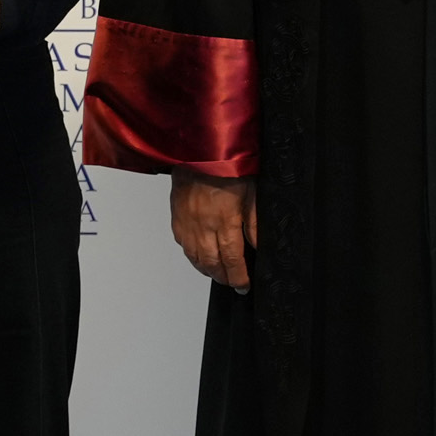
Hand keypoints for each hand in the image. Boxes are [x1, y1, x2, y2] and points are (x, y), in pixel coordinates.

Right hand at [171, 171, 257, 292]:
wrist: (198, 150)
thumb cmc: (226, 167)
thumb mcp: (251, 193)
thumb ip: (254, 223)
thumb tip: (259, 246)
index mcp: (225, 220)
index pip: (232, 259)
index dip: (239, 277)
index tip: (244, 286)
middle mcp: (203, 226)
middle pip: (212, 263)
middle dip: (223, 277)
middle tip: (232, 282)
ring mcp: (187, 223)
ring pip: (195, 258)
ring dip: (207, 270)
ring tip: (218, 274)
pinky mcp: (176, 217)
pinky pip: (183, 244)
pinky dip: (192, 255)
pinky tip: (200, 256)